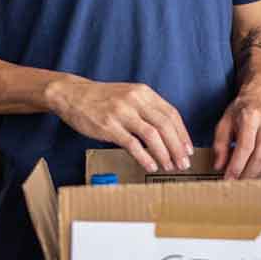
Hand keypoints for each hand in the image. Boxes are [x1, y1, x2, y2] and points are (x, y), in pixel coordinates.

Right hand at [46, 77, 194, 172]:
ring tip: (169, 166)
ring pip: (152, 135)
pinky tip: (151, 166)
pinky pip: (132, 144)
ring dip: (164, 153)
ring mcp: (122, 113)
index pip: (171, 113)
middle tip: (183, 163)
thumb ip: (146, 110)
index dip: (182, 133)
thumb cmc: (102, 99)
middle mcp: (135, 100)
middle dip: (177, 147)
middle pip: (165, 125)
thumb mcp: (128, 95)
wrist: (72, 95)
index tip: (188, 149)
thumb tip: (166, 134)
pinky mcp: (109, 126)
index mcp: (143, 92)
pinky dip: (144, 157)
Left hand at [213, 89, 260, 179]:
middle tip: (236, 184)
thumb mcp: (224, 122)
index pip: (245, 146)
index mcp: (251, 117)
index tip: (228, 179)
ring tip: (247, 180)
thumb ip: (220, 144)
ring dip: (258, 177)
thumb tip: (219, 166)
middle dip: (247, 175)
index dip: (236, 166)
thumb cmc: (242, 111)